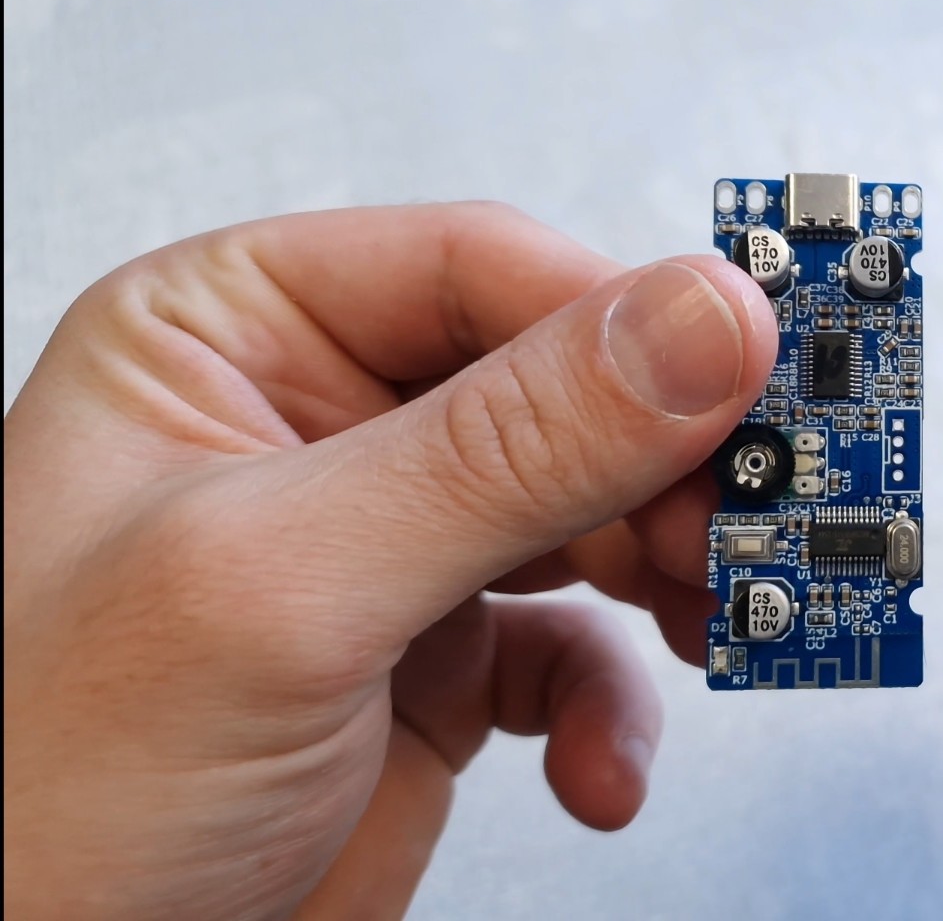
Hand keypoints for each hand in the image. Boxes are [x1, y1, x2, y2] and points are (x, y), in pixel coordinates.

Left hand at [2, 203, 776, 918]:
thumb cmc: (39, 793)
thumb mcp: (285, 584)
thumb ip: (508, 447)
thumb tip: (698, 324)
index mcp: (231, 340)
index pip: (478, 271)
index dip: (624, 318)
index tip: (747, 373)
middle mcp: (317, 429)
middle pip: (561, 391)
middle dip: (661, 472)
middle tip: (749, 522)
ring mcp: (384, 552)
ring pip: (591, 515)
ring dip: (665, 580)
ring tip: (714, 622)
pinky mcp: (435, 669)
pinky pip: (575, 651)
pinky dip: (613, 707)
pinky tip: (598, 762)